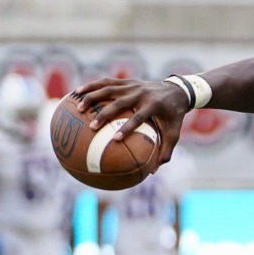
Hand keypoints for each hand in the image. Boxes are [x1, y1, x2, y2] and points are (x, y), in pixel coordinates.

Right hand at [72, 77, 191, 162]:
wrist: (176, 91)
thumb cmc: (173, 117)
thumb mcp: (174, 134)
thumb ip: (165, 152)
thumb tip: (153, 172)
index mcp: (153, 105)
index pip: (139, 117)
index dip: (127, 128)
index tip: (115, 139)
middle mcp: (141, 93)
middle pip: (120, 103)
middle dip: (105, 114)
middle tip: (93, 127)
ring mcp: (132, 85)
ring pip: (109, 89)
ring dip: (92, 97)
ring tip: (78, 108)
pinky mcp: (126, 82)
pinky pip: (106, 82)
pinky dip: (91, 86)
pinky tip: (76, 93)